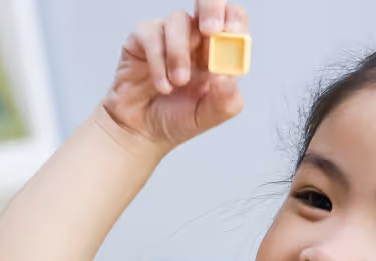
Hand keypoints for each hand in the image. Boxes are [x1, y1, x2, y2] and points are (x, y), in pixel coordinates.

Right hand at [101, 3, 247, 151]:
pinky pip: (152, 34)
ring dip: (179, 54)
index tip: (230, 34)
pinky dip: (158, 61)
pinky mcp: (144, 39)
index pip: (233, 20)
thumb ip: (225, 101)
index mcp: (218, 53)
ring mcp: (169, 36)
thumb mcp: (207, 118)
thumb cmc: (176, 120)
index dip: (234, 21)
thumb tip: (229, 78)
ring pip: (179, 21)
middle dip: (211, 7)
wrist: (142, 133)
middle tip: (209, 30)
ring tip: (177, 83)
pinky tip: (162, 85)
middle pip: (209, 3)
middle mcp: (196, 39)